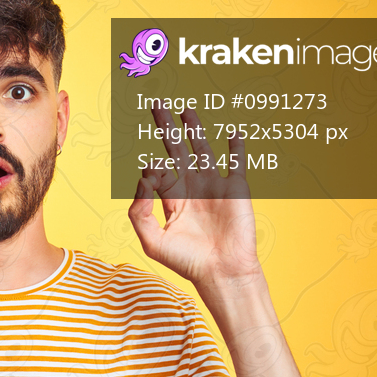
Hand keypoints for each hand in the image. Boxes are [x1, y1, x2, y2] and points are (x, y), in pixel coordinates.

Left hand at [128, 107, 261, 290]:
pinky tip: (234, 133)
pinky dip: (237, 148)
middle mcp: (191, 188)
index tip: (152, 174)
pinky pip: (237, 162)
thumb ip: (139, 212)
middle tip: (156, 104)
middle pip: (176, 151)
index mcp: (171, 199)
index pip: (157, 173)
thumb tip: (142, 178)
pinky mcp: (236, 188)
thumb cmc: (186, 260)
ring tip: (186, 110)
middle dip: (166, 128)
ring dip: (194, 129)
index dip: (151, 170)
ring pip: (203, 150)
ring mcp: (214, 185)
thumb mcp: (152, 240)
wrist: (220, 271)